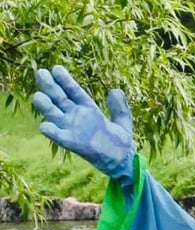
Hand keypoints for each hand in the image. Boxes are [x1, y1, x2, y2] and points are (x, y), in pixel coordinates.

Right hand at [32, 65, 134, 182]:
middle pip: (60, 98)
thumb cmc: (121, 141)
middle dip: (50, 86)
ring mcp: (72, 129)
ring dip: (45, 106)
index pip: (74, 91)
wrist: (122, 161)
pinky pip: (58, 136)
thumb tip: (115, 90)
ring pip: (54, 114)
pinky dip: (51, 131)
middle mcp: (77, 117)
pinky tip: (44, 125)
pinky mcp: (72, 143)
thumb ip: (119, 107)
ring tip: (37, 96)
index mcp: (89, 109)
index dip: (65, 81)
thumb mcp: (123, 120)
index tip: (56, 68)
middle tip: (40, 72)